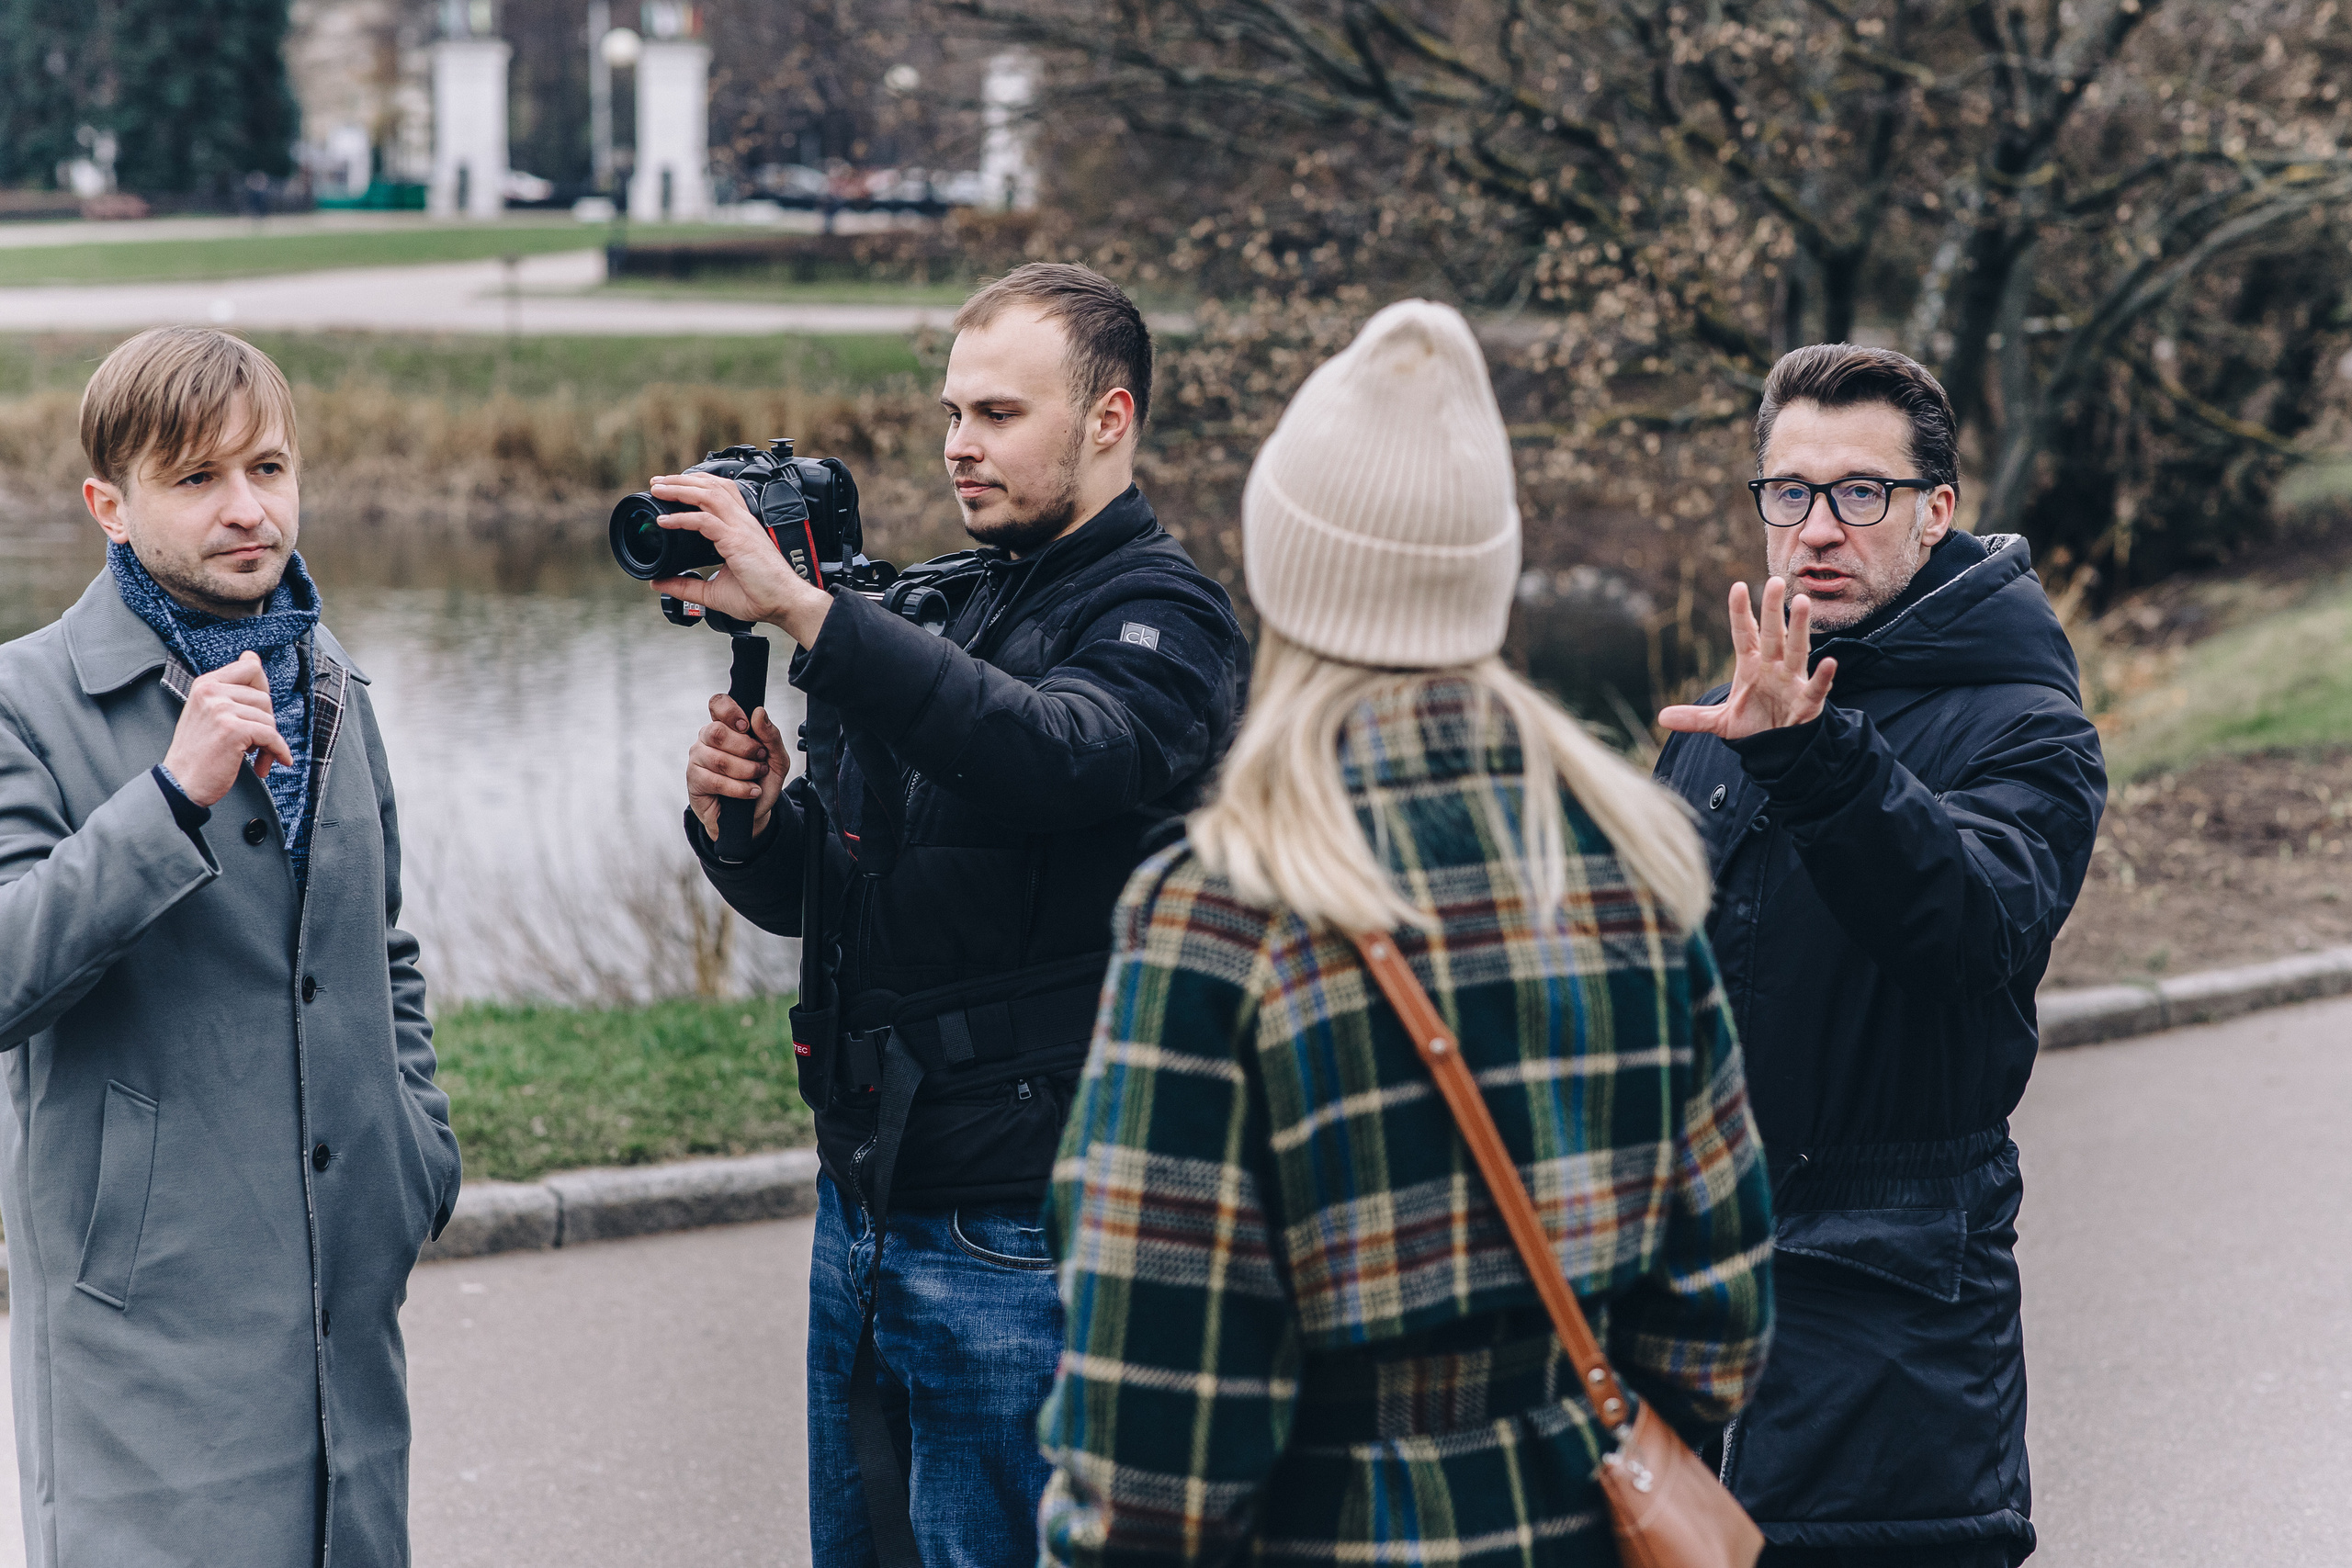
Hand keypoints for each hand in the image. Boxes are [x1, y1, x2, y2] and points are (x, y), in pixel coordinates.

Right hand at [162, 651, 294, 807]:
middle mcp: (212, 692)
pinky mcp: (233, 730)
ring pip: (270, 718)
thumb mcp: (208, 711)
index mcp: (206, 684)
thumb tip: (252, 656)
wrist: (180, 783)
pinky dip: (278, 752)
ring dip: (269, 743)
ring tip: (254, 757)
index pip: (250, 667)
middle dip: (266, 723)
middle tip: (255, 742)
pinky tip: (272, 764)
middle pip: (264, 697)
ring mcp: (221, 709)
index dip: (262, 689)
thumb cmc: (198, 752)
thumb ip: (231, 687)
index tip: (258, 709)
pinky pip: (272, 736)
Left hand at [648, 472, 833, 647]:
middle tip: (657, 483)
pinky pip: (705, 521)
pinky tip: (665, 521)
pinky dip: (682, 518)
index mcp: (741, 528)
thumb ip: (686, 586)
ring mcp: (740, 529)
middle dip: (681, 480)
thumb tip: (659, 583)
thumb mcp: (714, 592)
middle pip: (711, 486)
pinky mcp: (737, 541)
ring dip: (680, 489)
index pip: (719, 493)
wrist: (785, 603)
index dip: (695, 485)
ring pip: (708, 495)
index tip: (670, 489)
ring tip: (658, 490)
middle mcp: (742, 522)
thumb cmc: (761, 596)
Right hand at [688, 694, 788, 841]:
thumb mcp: (776, 759)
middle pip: (717, 731)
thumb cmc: (762, 781)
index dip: (731, 711)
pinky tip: (750, 792)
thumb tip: (759, 712)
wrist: (754, 814)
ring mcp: (697, 758)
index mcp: (726, 725)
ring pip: (719, 759)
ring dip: (746, 771)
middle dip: (746, 748)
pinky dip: (740, 788)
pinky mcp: (694, 780)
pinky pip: (716, 781)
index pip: (718, 703)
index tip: (746, 727)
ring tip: (757, 778)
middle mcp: (707, 738)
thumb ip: (771, 735)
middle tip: (760, 759)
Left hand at [1657, 577, 1837, 739]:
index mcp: (1751, 664)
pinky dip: (1823, 677)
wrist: (1778, 748)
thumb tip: (1662, 717)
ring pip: (1797, 650)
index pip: (1745, 633)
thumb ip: (1694, 718)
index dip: (1740, 612)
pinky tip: (1830, 663)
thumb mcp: (1721, 722)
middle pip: (1773, 634)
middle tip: (1775, 581)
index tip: (1737, 587)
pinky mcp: (1807, 702)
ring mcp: (1792, 682)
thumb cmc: (1754, 725)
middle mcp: (1773, 667)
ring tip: (1802, 603)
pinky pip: (1816, 687)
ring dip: (1799, 628)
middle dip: (1773, 609)